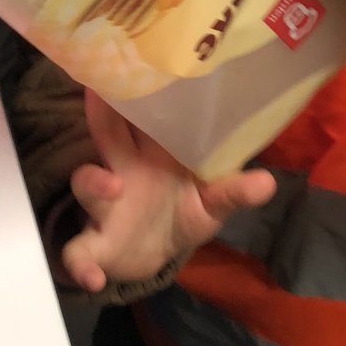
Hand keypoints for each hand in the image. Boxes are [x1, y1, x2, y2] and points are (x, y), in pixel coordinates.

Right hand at [60, 91, 275, 292]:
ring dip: (94, 183)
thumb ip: (233, 191)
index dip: (129, 92)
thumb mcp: (212, 203)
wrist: (158, 253)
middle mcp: (121, 170)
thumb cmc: (182, 211)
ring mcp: (104, 206)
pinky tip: (92, 278)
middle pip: (105, 136)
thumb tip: (268, 182)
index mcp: (148, 153)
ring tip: (112, 186)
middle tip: (99, 98)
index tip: (126, 67)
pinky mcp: (95, 245)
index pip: (136, 116)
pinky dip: (81, 266)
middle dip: (102, 118)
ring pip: (87, 185)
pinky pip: (77, 253)